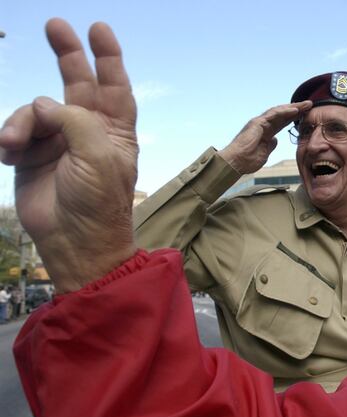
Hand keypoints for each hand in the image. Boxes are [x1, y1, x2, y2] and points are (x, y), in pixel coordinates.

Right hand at [0, 18, 136, 292]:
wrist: (73, 242)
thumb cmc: (98, 202)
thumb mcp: (99, 157)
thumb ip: (76, 121)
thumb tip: (45, 103)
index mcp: (115, 130)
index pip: (115, 86)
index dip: (107, 56)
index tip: (98, 28)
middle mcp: (88, 130)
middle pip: (78, 82)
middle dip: (67, 53)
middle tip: (55, 24)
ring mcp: (58, 141)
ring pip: (36, 109)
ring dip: (22, 121)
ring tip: (14, 142)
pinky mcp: (31, 155)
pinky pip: (15, 130)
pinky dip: (8, 136)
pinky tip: (7, 152)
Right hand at [218, 101, 311, 173]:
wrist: (236, 162)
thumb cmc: (247, 160)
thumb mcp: (264, 153)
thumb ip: (270, 145)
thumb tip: (276, 140)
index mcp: (266, 132)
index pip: (283, 122)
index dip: (294, 118)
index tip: (306, 115)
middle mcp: (263, 124)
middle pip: (283, 114)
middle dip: (296, 109)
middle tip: (310, 105)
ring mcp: (260, 122)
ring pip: (279, 111)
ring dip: (293, 107)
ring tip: (306, 104)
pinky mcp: (257, 123)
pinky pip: (273, 115)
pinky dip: (285, 112)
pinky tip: (295, 110)